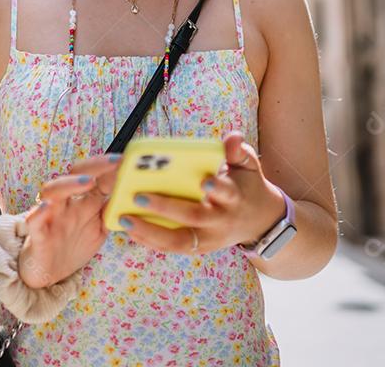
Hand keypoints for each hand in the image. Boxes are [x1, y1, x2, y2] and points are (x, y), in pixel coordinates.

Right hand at [18, 153, 121, 287]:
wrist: (48, 274)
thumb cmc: (73, 246)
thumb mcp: (99, 229)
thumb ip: (113, 212)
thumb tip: (138, 197)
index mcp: (84, 201)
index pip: (98, 176)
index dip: (114, 167)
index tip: (131, 160)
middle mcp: (67, 203)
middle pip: (75, 174)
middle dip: (95, 166)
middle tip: (116, 162)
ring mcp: (51, 216)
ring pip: (53, 191)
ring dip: (70, 184)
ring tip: (88, 181)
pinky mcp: (37, 234)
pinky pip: (34, 220)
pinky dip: (39, 212)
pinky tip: (46, 207)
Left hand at [117, 131, 286, 254]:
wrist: (259, 220)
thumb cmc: (245, 185)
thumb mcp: (247, 165)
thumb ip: (237, 151)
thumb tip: (233, 137)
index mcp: (234, 197)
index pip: (225, 192)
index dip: (215, 187)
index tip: (202, 180)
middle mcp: (221, 220)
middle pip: (194, 217)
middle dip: (166, 208)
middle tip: (139, 195)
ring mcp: (209, 238)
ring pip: (179, 240)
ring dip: (150, 232)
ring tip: (124, 218)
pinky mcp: (198, 248)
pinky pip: (172, 247)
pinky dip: (150, 240)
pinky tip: (130, 229)